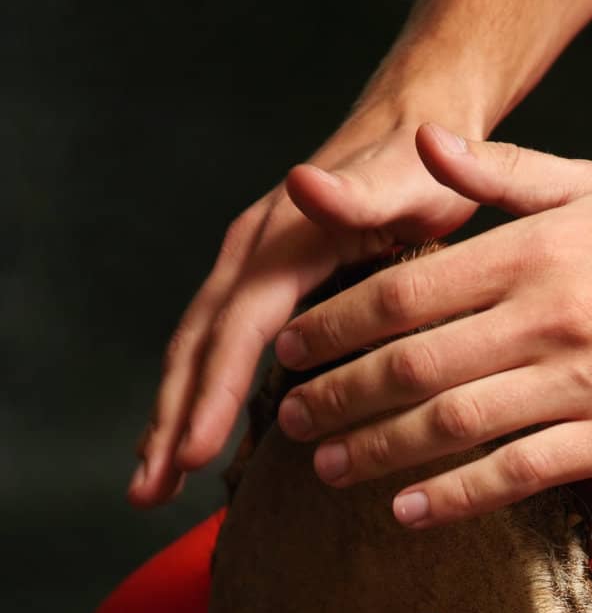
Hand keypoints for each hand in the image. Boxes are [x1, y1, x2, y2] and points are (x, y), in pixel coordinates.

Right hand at [128, 96, 484, 506]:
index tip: (191, 456)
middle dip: (169, 423)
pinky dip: (197, 398)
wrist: (417, 121)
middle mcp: (250, 256)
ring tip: (149, 485)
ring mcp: (250, 271)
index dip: (212, 396)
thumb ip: (356, 192)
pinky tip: (188, 443)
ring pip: (196, 354)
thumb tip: (302, 180)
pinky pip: (217, 350)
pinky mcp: (262, 287)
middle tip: (147, 492)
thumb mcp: (405, 177)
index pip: (234, 331)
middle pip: (196, 349)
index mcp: (278, 243)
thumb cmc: (424, 163)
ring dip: (170, 419)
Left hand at [272, 124, 591, 525]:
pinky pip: (517, 473)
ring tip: (328, 467)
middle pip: (414, 363)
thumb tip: (419, 147)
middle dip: (338, 394)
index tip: (292, 351)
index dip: (335, 326)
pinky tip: (407, 509)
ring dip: (380, 449)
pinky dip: (454, 496)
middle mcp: (549, 316)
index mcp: (534, 251)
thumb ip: (501, 174)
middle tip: (289, 421)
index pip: (406, 291)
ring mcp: (583, 383)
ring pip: (455, 423)